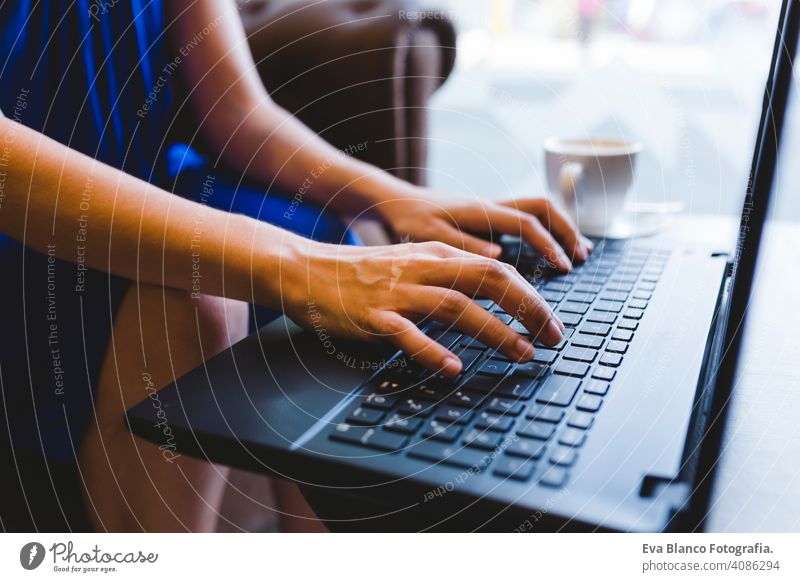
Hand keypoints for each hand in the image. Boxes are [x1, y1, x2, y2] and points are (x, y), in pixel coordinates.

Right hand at [276, 237, 564, 376]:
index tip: (551, 324)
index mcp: (438, 255)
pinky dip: (432, 351)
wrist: (307, 269)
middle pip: (490, 280)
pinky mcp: (375, 316)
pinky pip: (409, 335)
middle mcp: (424, 269)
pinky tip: (452, 368)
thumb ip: (449, 276)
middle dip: (529, 309)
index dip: (532, 297)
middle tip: (552, 338)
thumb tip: (489, 299)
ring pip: (458, 307)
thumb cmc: (362, 272)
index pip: (499, 270)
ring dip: (495, 332)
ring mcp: (399, 293)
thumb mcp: (412, 263)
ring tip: (521, 354)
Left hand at [374, 187, 592, 270]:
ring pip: (539, 208)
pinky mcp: (490, 215)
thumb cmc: (409, 220)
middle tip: (582, 257)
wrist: (397, 201)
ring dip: (562, 227)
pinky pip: (528, 216)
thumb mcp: (428, 236)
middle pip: (543, 206)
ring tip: (580, 253)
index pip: (526, 223)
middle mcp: (491, 205)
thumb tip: (500, 257)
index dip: (549, 244)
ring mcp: (493, 208)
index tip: (564, 266)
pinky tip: (555, 248)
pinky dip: (548, 230)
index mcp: (480, 211)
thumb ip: (463, 245)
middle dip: (567, 230)